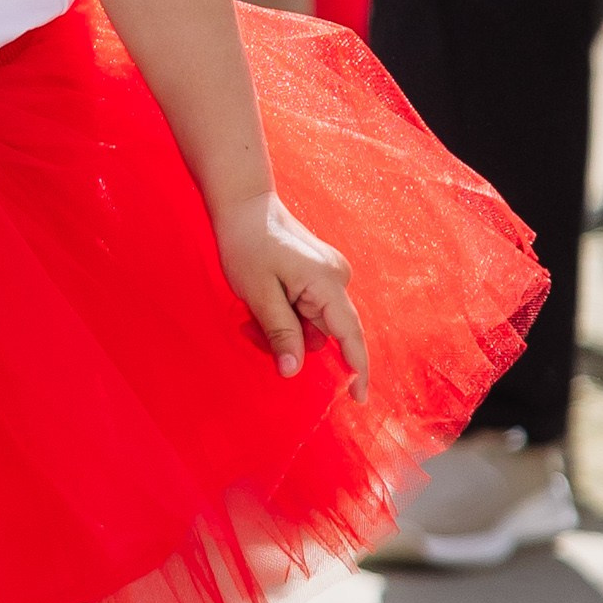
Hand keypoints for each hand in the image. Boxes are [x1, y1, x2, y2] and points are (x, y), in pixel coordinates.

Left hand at [215, 190, 365, 396]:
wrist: (242, 203)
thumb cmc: (248, 243)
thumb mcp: (259, 293)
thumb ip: (281, 333)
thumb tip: (294, 371)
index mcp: (328, 282)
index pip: (350, 335)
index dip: (358, 369)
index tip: (359, 399)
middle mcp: (337, 278)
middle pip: (328, 331)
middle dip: (298, 342)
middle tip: (257, 334)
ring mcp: (329, 274)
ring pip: (315, 322)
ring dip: (290, 328)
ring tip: (255, 313)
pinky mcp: (317, 272)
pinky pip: (309, 308)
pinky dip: (289, 315)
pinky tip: (266, 304)